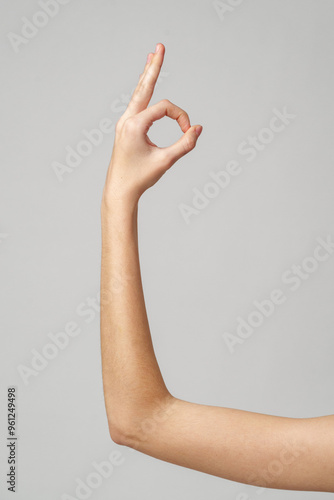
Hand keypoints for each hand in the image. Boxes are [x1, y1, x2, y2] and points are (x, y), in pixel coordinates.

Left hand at [102, 43, 202, 207]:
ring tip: (152, 56)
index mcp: (134, 125)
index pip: (165, 108)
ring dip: (147, 75)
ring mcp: (124, 123)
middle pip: (144, 86)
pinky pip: (136, 104)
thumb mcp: (165, 162)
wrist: (119, 191)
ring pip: (139, 93)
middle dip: (154, 67)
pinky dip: (143, 91)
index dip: (181, 117)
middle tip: (160, 45)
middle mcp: (127, 119)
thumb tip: (198, 129)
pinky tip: (145, 84)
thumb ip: (184, 144)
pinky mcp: (125, 128)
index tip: (188, 133)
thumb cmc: (140, 178)